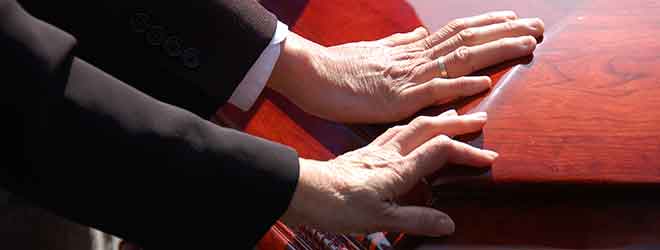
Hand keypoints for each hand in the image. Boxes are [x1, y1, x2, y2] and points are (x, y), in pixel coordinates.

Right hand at [269, 11, 543, 122]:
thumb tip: (419, 33)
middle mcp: (415, 56)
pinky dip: (459, 85)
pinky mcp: (397, 97)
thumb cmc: (340, 67)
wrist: (312, 74)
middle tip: (538, 26)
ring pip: (459, 58)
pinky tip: (484, 82)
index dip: (490, 24)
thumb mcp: (376, 52)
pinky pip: (432, 90)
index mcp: (412, 48)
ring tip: (527, 43)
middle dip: (505, 31)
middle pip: (467, 38)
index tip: (517, 19)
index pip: (458, 31)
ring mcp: (408, 75)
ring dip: (495, 50)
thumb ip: (401, 45)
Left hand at [280, 110, 497, 235]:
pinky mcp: (365, 150)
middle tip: (481, 119)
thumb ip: (416, 219)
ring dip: (437, 119)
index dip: (466, 151)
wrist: (303, 191)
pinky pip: (396, 130)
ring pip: (413, 125)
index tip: (488, 158)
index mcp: (398, 168)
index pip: (440, 150)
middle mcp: (390, 152)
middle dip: (458, 122)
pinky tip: (412, 129)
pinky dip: (414, 125)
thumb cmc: (337, 205)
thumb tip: (448, 224)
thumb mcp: (379, 220)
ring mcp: (376, 148)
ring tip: (453, 115)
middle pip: (429, 128)